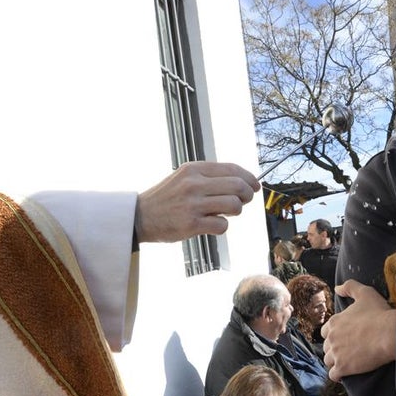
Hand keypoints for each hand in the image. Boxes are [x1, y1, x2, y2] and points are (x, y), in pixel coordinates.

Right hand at [135, 162, 259, 242]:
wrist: (140, 216)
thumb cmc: (167, 198)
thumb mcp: (184, 177)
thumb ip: (209, 177)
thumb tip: (242, 182)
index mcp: (194, 169)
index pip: (232, 169)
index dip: (249, 178)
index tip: (255, 186)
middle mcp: (194, 184)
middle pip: (238, 186)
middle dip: (247, 195)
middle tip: (243, 202)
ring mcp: (193, 204)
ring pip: (234, 205)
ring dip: (236, 212)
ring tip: (225, 213)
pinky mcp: (191, 224)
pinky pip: (222, 225)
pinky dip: (222, 227)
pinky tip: (212, 225)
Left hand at [322, 279, 395, 380]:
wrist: (390, 333)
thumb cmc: (380, 313)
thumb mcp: (365, 293)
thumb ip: (350, 287)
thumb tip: (337, 288)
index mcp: (334, 322)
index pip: (326, 331)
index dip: (335, 335)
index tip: (345, 338)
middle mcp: (331, 337)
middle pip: (326, 347)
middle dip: (335, 349)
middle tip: (348, 351)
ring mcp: (336, 353)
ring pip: (328, 361)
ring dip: (335, 362)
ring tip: (347, 363)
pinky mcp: (343, 367)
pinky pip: (333, 375)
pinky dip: (338, 376)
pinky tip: (346, 374)